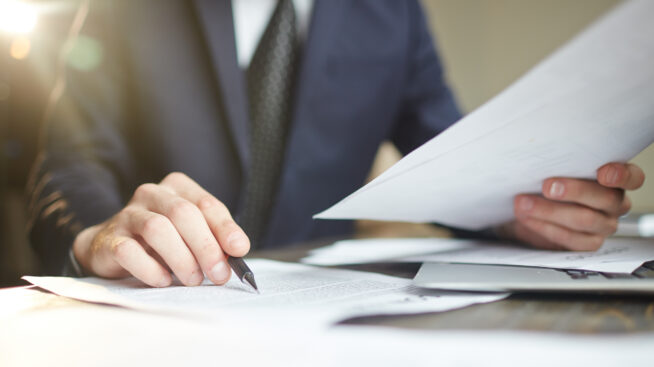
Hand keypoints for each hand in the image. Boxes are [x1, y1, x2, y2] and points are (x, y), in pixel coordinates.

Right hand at [73, 172, 249, 286]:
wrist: (111, 247)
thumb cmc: (164, 241)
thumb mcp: (192, 234)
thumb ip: (215, 239)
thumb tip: (238, 251)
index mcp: (178, 187)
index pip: (207, 204)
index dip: (225, 228)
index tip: (239, 250)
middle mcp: (152, 194)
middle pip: (184, 214)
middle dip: (206, 246)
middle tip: (218, 274)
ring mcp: (127, 214)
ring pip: (158, 229)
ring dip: (181, 259)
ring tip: (193, 279)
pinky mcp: (110, 238)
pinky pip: (130, 251)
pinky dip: (151, 269)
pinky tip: (163, 280)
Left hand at [501, 162, 644, 250]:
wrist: (528, 208)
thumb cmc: (545, 182)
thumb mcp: (553, 169)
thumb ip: (559, 164)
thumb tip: (544, 159)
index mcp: (614, 179)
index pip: (632, 177)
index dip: (621, 175)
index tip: (603, 173)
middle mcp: (614, 203)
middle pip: (605, 198)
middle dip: (574, 191)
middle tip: (547, 186)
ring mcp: (603, 225)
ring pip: (584, 219)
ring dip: (550, 210)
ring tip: (524, 203)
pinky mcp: (588, 243)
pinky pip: (571, 238)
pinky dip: (545, 226)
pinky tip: (528, 218)